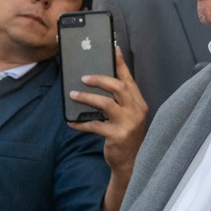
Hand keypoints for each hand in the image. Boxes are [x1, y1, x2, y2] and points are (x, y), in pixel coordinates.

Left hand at [68, 45, 149, 179]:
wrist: (131, 161)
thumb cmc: (125, 135)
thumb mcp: (127, 116)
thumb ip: (119, 101)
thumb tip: (96, 84)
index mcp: (138, 102)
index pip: (129, 79)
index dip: (120, 63)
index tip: (113, 49)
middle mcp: (136, 110)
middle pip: (118, 87)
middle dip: (100, 79)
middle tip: (83, 78)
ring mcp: (127, 123)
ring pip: (105, 104)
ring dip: (87, 97)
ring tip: (73, 95)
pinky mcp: (116, 135)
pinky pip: (94, 125)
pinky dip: (81, 123)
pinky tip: (71, 122)